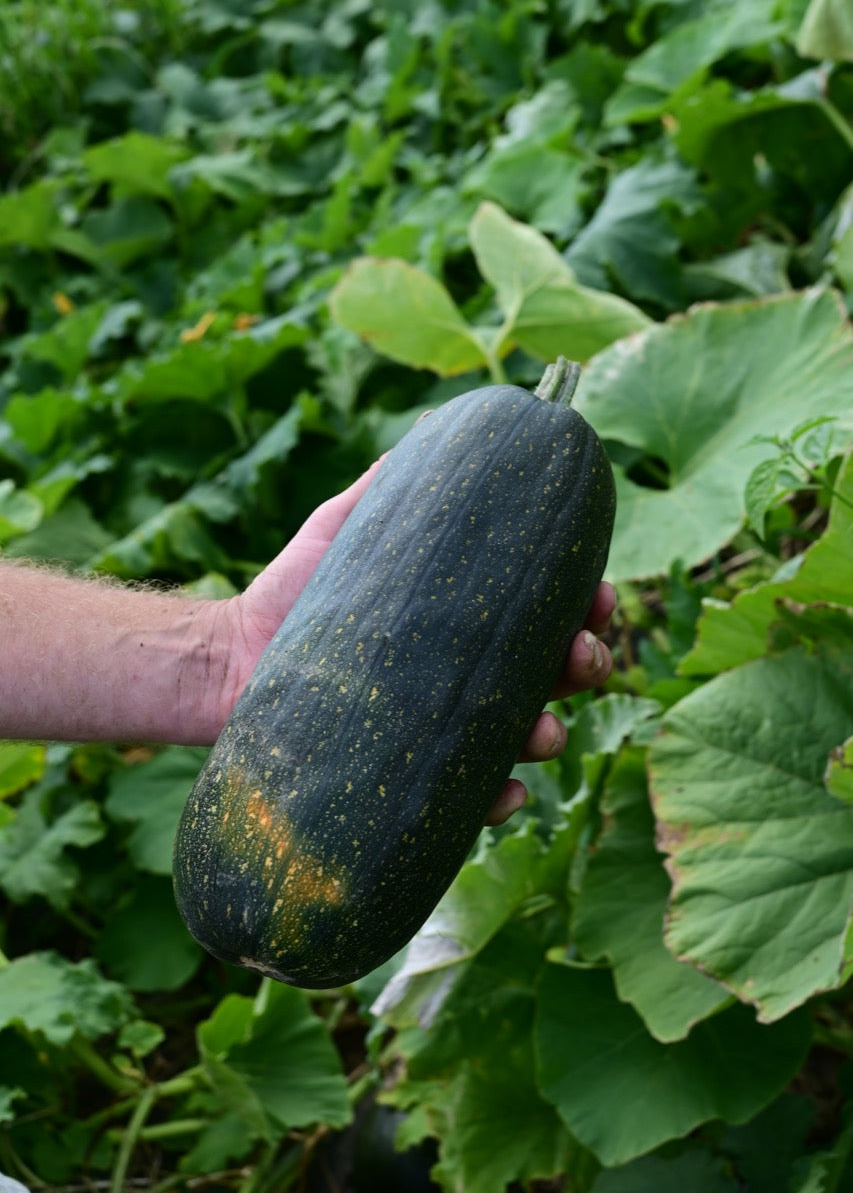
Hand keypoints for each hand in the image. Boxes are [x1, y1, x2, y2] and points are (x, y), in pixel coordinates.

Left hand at [222, 461, 615, 823]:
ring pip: (525, 736)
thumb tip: (434, 429)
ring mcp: (443, 727)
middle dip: (586, 663)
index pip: (543, 611)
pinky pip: (470, 796)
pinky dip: (497, 798)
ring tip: (542, 729)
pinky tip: (505, 791)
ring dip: (552, 733)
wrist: (230, 659)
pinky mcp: (413, 772)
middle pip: (554, 673)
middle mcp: (466, 673)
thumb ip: (388, 485)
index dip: (584, 604)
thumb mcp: (343, 527)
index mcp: (466, 619)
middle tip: (582, 653)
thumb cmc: (292, 591)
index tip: (597, 593)